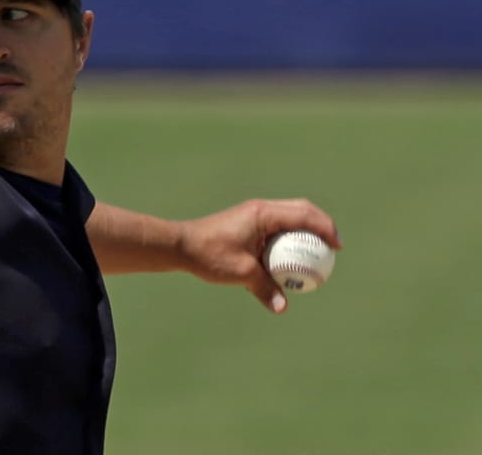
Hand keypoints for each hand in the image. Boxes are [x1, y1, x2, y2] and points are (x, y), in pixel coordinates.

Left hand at [179, 199, 341, 313]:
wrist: (181, 246)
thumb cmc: (209, 254)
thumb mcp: (241, 273)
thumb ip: (265, 288)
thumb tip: (283, 307)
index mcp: (263, 214)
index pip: (304, 214)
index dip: (325, 228)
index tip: (337, 247)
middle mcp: (261, 210)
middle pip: (301, 210)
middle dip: (321, 226)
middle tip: (333, 248)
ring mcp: (254, 215)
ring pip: (290, 217)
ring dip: (306, 231)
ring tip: (318, 253)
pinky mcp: (249, 224)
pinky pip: (277, 227)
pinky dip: (289, 238)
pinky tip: (292, 258)